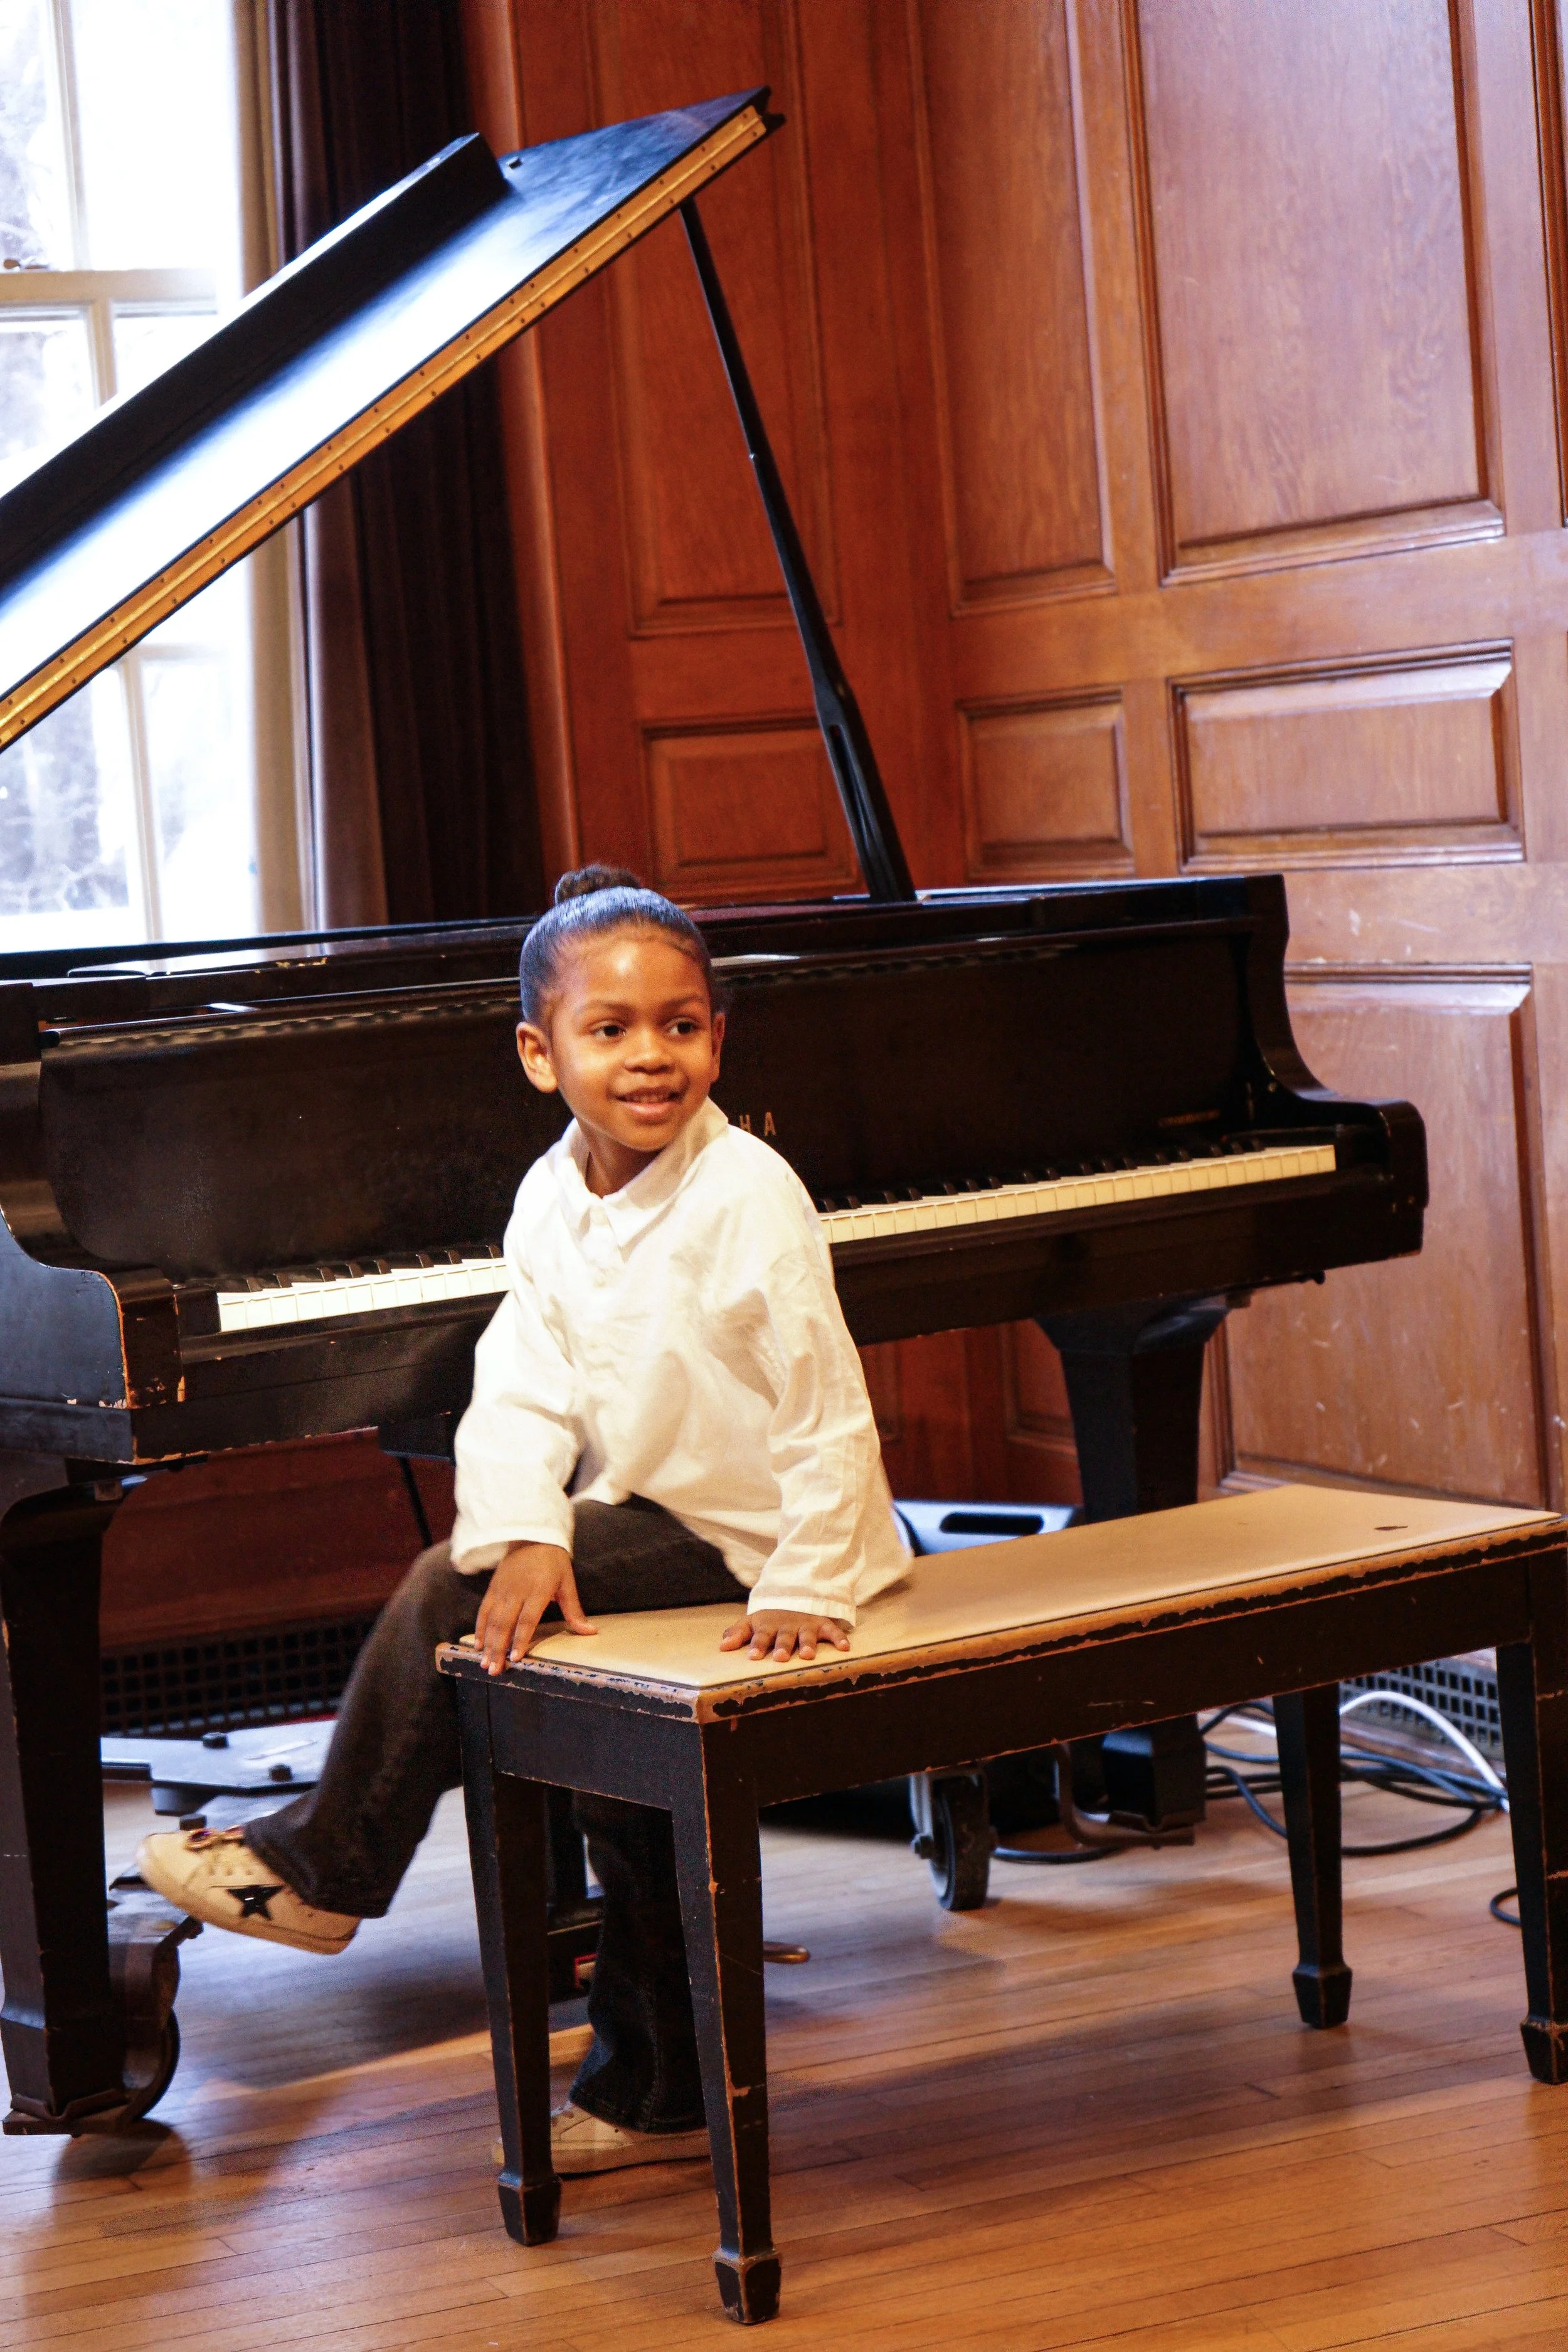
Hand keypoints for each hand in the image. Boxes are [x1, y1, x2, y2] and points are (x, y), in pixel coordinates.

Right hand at [474, 1542, 596, 1673]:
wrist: (532, 1536)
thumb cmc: (554, 1562)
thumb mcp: (567, 1583)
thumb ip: (574, 1611)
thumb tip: (590, 1632)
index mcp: (537, 1591)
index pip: (527, 1620)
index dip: (520, 1640)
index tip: (515, 1659)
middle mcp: (517, 1592)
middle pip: (505, 1624)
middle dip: (498, 1649)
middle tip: (494, 1671)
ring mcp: (502, 1590)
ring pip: (491, 1620)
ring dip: (487, 1644)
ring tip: (484, 1663)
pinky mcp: (493, 1588)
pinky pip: (483, 1611)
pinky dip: (479, 1628)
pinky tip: (478, 1644)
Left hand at [718, 1610, 850, 1663]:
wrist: (794, 1593)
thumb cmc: (770, 1616)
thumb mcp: (752, 1621)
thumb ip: (738, 1633)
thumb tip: (722, 1647)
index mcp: (768, 1626)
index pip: (760, 1636)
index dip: (757, 1645)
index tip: (753, 1656)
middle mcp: (787, 1626)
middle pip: (784, 1636)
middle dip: (782, 1646)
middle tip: (779, 1657)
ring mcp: (806, 1624)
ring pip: (807, 1635)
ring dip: (808, 1643)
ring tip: (807, 1655)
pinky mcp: (822, 1623)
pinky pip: (832, 1630)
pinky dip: (839, 1638)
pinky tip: (845, 1648)